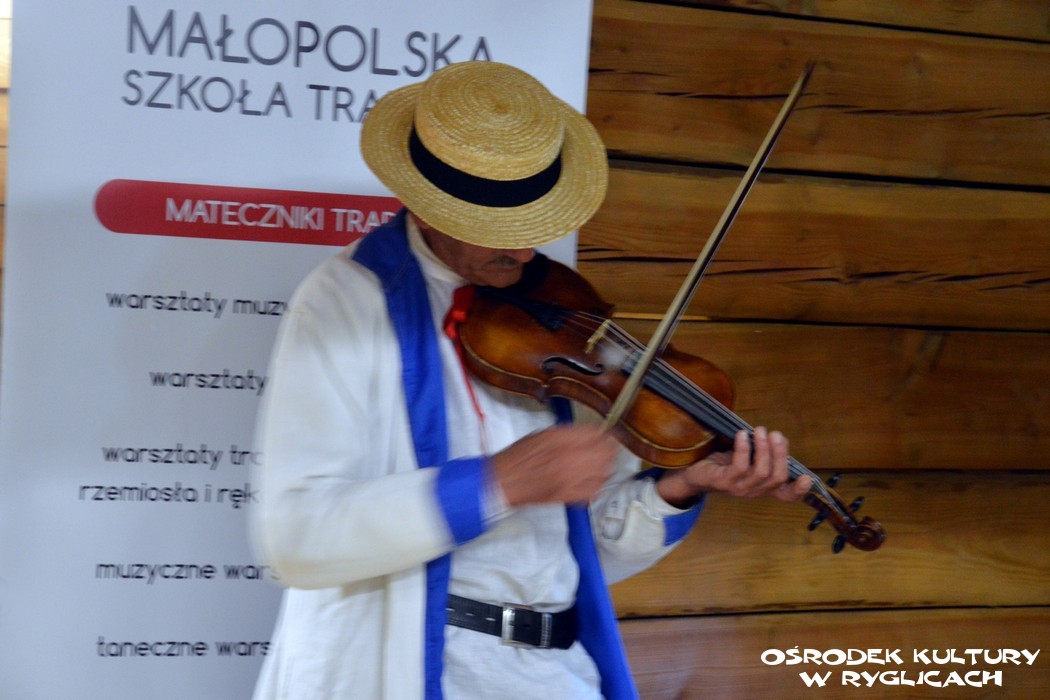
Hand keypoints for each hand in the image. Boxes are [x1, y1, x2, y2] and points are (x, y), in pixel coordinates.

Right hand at [489, 425, 619, 505]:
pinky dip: (598, 486)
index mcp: (560, 440)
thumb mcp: (542, 435)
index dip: (607, 435)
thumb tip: (591, 434)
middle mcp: (567, 458)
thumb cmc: (519, 456)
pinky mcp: (567, 497)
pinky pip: (593, 492)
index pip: (596, 435)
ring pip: (603, 473)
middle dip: (611, 450)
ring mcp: (569, 479)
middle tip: (611, 449)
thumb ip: (568, 434)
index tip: (609, 436)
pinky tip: (594, 481)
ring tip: (604, 465)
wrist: (502, 481)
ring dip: (607, 467)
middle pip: (605, 453)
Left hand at [657, 427, 811, 507]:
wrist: (693, 472)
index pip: (785, 496)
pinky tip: (742, 435)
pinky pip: (740, 466)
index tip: (807, 478)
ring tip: (760, 431)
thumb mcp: (747, 457)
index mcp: (762, 487)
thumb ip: (764, 452)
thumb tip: (777, 437)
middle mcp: (754, 491)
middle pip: (777, 477)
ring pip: (761, 472)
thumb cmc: (723, 462)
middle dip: (779, 454)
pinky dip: (744, 449)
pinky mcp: (724, 482)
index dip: (798, 490)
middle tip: (776, 434)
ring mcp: (739, 489)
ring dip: (763, 449)